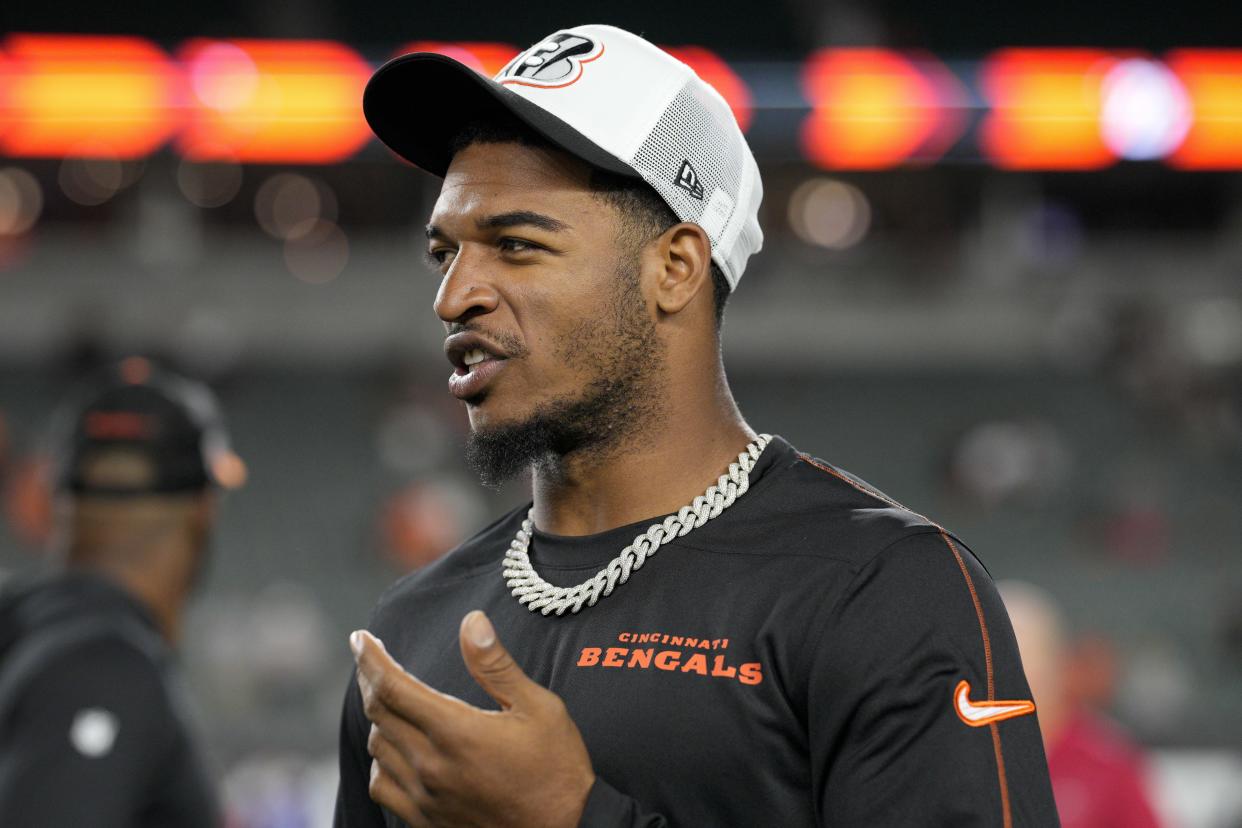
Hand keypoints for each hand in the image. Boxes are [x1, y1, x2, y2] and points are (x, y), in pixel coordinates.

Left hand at [350, 611, 595, 827]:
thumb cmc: (557, 769)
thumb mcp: (538, 707)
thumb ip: (496, 665)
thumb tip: (472, 622)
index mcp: (455, 732)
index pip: (393, 687)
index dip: (371, 658)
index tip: (361, 638)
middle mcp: (431, 765)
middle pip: (378, 713)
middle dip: (370, 678)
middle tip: (371, 657)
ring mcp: (426, 797)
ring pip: (378, 748)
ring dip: (378, 717)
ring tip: (390, 697)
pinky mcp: (426, 820)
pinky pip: (383, 785)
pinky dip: (381, 760)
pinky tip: (396, 749)